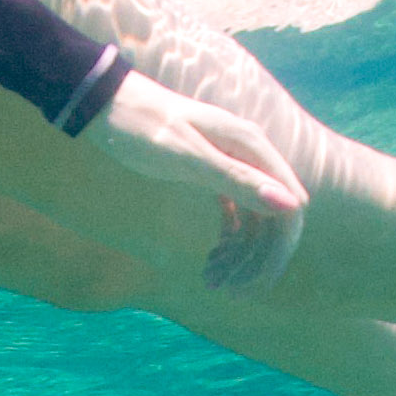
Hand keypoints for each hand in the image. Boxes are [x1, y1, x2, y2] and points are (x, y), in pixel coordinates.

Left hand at [87, 66, 314, 296]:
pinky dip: (227, 239)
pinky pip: (235, 212)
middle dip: (255, 259)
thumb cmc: (143, 128)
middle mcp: (250, 155)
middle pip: (274, 219)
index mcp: (252, 148)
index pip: (290, 209)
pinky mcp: (212, 171)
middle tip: (228, 291)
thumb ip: (238, 181)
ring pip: (254, 219)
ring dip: (239, 254)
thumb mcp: (188, 158)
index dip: (277, 251)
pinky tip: (211, 259)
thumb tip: (291, 206)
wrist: (104, 104)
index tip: (251, 285)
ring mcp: (232, 163)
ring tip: (210, 279)